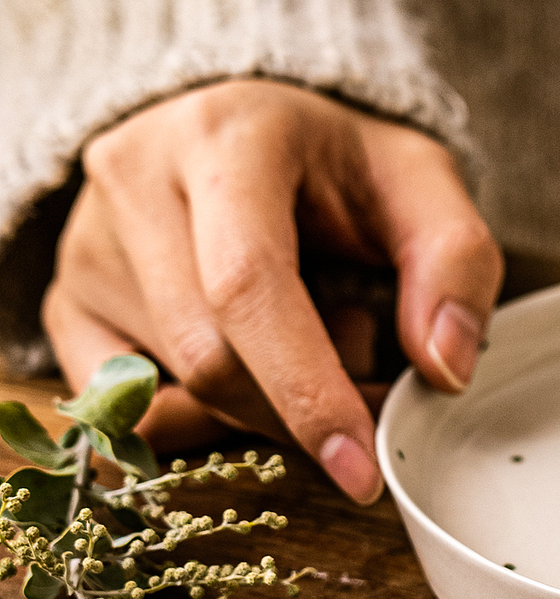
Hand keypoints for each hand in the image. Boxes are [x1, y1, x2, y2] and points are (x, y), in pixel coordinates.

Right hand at [42, 81, 502, 500]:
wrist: (241, 132)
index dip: (306, 387)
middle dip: (299, 403)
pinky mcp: (65, 301)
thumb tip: (443, 369)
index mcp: (228, 136)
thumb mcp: (420, 183)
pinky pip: (126, 414)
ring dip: (260, 405)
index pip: (248, 283)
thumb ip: (456, 262)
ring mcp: (86, 245)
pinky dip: (202, 421)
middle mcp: (136, 179)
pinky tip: (243, 368)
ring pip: (170, 391)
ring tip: (303, 338)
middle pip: (209, 354)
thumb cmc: (334, 165)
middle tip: (365, 376)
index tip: (361, 467)